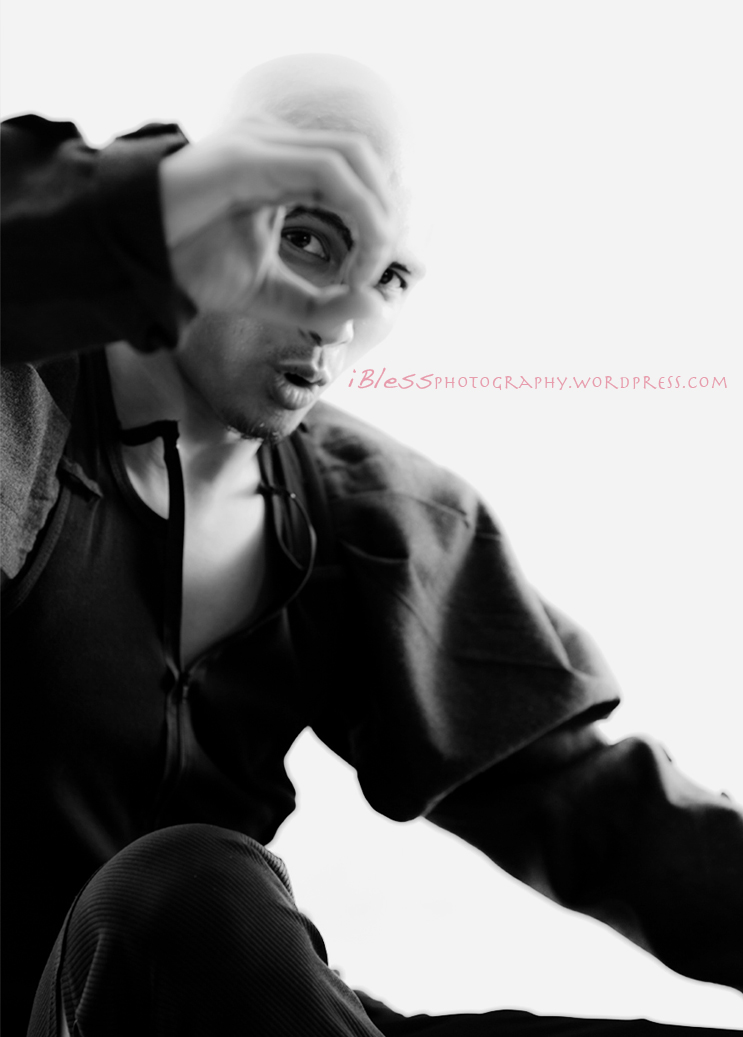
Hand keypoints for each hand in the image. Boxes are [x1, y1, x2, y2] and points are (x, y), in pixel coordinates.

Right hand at [159, 117, 395, 329]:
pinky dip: (356, 212)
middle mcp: (276, 144)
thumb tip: (374, 309)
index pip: (356, 173)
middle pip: (364, 158)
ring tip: (364, 268)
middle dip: (385, 217)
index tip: (366, 279)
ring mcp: (262, 143)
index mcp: (283, 165)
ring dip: (375, 216)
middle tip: (372, 273)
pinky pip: (327, 169)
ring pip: (353, 157)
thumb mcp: (270, 294)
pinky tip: (349, 258)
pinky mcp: (251, 156)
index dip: (378, 222)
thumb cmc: (190, 266)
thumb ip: (320, 305)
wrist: (132, 262)